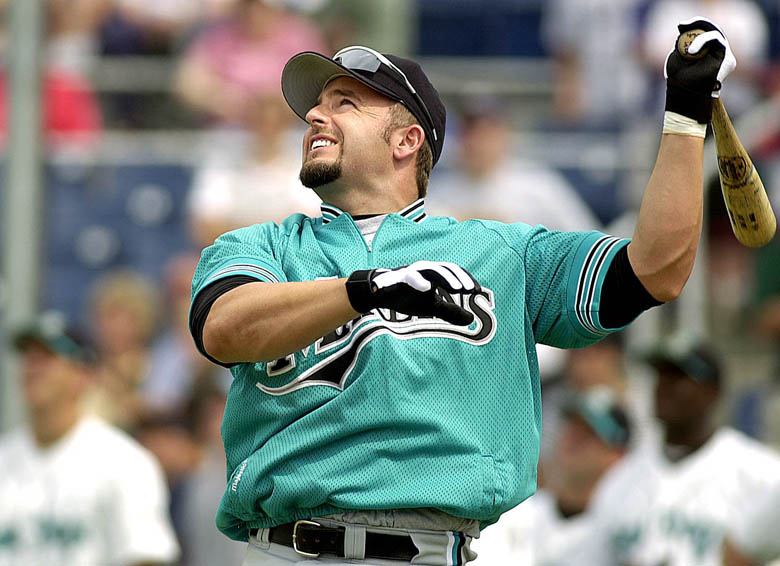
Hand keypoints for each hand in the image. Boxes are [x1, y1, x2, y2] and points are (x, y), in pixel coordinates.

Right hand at [345, 261, 480, 325]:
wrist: (380, 294)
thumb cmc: (407, 297)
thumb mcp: (432, 307)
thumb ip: (450, 312)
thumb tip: (471, 320)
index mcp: (434, 275)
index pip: (454, 274)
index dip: (467, 280)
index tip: (478, 292)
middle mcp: (425, 270)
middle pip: (445, 269)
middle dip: (459, 278)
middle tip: (470, 289)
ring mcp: (412, 272)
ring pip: (431, 270)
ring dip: (445, 278)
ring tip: (457, 287)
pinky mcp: (399, 277)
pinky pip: (409, 277)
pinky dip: (417, 281)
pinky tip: (427, 287)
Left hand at [664, 17, 735, 122]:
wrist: (685, 97)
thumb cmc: (679, 82)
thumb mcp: (676, 60)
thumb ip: (682, 46)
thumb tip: (684, 33)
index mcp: (706, 54)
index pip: (704, 33)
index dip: (694, 25)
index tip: (680, 26)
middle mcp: (717, 54)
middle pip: (711, 30)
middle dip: (697, 23)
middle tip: (683, 25)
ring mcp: (724, 57)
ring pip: (714, 33)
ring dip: (698, 37)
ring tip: (688, 50)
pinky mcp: (728, 60)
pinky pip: (716, 40)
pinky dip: (703, 41)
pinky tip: (692, 51)